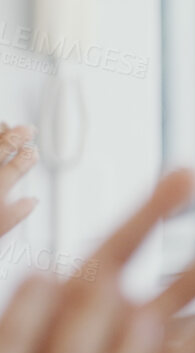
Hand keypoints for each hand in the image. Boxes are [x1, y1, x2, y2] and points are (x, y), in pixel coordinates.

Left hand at [0, 123, 36, 238]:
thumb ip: (18, 212)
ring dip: (1, 132)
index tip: (34, 152)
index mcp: (0, 186)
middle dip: (20, 135)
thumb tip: (31, 202)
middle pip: (5, 147)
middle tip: (28, 129)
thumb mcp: (1, 226)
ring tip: (6, 125)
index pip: (19, 165)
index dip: (29, 156)